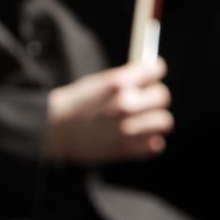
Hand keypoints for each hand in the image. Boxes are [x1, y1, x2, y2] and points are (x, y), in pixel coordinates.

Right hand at [45, 59, 172, 163]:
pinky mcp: (127, 149)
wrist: (54, 130)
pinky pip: (156, 144)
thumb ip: (124, 79)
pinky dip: (150, 140)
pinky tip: (137, 136)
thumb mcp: (97, 82)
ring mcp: (128, 129)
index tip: (154, 73)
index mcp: (117, 83)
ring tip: (143, 120)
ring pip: (164, 121)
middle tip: (146, 99)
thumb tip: (151, 73)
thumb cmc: (75, 103)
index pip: (154, 70)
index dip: (155, 70)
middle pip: (162, 96)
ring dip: (155, 119)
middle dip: (155, 96)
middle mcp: (126, 105)